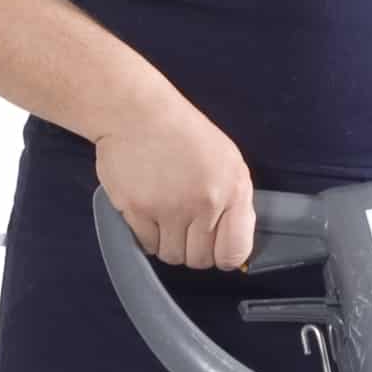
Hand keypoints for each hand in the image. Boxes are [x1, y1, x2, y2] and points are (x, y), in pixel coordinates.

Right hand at [95, 102, 256, 271]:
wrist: (137, 112)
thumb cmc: (182, 133)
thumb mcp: (226, 160)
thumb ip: (234, 203)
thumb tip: (235, 249)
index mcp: (234, 189)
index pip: (235, 252)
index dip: (223, 256)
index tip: (214, 248)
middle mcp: (206, 202)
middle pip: (200, 260)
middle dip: (192, 248)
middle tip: (183, 224)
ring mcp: (171, 208)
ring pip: (172, 256)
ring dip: (167, 243)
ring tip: (164, 214)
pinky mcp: (139, 210)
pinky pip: (147, 246)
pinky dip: (146, 235)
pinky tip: (147, 210)